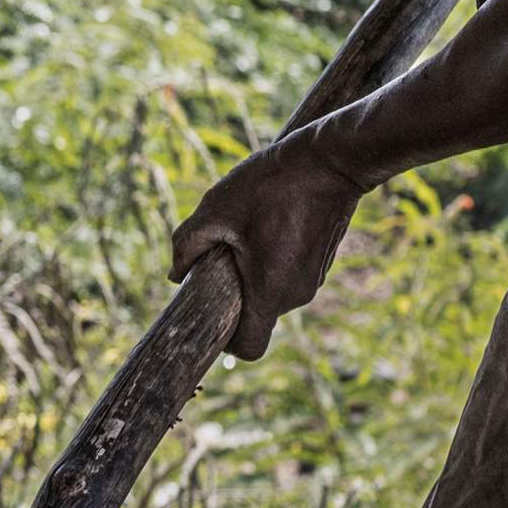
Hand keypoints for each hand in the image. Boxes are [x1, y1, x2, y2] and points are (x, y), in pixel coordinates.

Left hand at [172, 133, 368, 359]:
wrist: (331, 159)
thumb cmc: (272, 184)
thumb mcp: (216, 209)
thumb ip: (186, 246)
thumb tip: (175, 276)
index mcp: (270, 290)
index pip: (249, 348)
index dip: (226, 343)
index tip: (211, 316)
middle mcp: (296, 294)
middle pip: (257, 316)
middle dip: (234, 295)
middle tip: (221, 257)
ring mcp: (313, 279)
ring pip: (272, 293)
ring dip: (253, 274)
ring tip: (246, 233)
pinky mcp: (321, 263)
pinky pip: (288, 276)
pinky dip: (272, 262)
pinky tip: (268, 225)